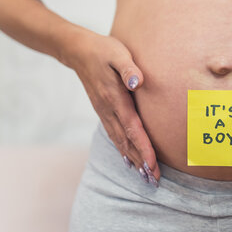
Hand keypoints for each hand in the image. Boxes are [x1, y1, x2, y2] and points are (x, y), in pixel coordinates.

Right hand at [64, 32, 159, 186]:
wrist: (77, 50)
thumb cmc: (103, 50)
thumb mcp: (117, 53)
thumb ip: (128, 68)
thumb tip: (137, 81)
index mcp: (114, 99)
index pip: (132, 128)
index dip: (143, 148)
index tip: (152, 165)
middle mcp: (108, 111)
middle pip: (127, 142)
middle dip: (141, 162)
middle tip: (154, 181)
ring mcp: (104, 113)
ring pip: (120, 142)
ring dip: (133, 160)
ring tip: (145, 177)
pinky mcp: (103, 112)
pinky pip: (114, 136)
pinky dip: (123, 150)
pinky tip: (129, 161)